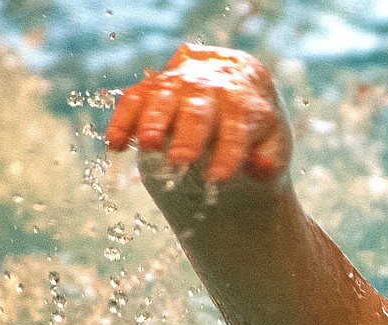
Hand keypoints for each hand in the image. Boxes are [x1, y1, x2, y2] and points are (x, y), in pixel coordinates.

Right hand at [105, 44, 291, 183]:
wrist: (241, 85)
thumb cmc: (256, 126)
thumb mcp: (273, 144)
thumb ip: (268, 158)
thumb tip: (262, 167)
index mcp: (247, 104)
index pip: (238, 131)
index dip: (228, 155)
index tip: (218, 180)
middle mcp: (214, 87)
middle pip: (199, 112)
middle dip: (188, 137)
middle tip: (178, 162)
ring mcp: (183, 81)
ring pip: (165, 98)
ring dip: (153, 122)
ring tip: (147, 146)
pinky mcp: (156, 83)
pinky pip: (136, 97)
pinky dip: (123, 119)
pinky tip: (114, 143)